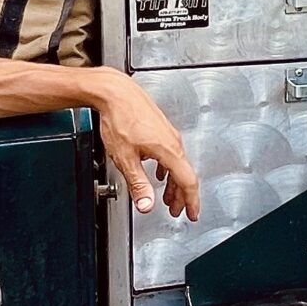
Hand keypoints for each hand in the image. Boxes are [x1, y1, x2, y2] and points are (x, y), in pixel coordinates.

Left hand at [92, 69, 200, 220]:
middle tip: (178, 210)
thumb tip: (146, 204)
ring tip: (168, 197)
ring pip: (177, 163)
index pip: (188, 181)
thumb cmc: (119, 117)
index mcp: (169, 150)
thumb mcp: (125, 158)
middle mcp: (173, 141)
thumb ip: (138, 184)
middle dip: (182, 196)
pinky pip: (170, 153)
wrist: (114, 91)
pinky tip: (159, 171)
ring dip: (174, 183)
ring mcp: (168, 133)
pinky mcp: (160, 128)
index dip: (191, 201)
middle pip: (184, 174)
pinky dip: (168, 169)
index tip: (192, 214)